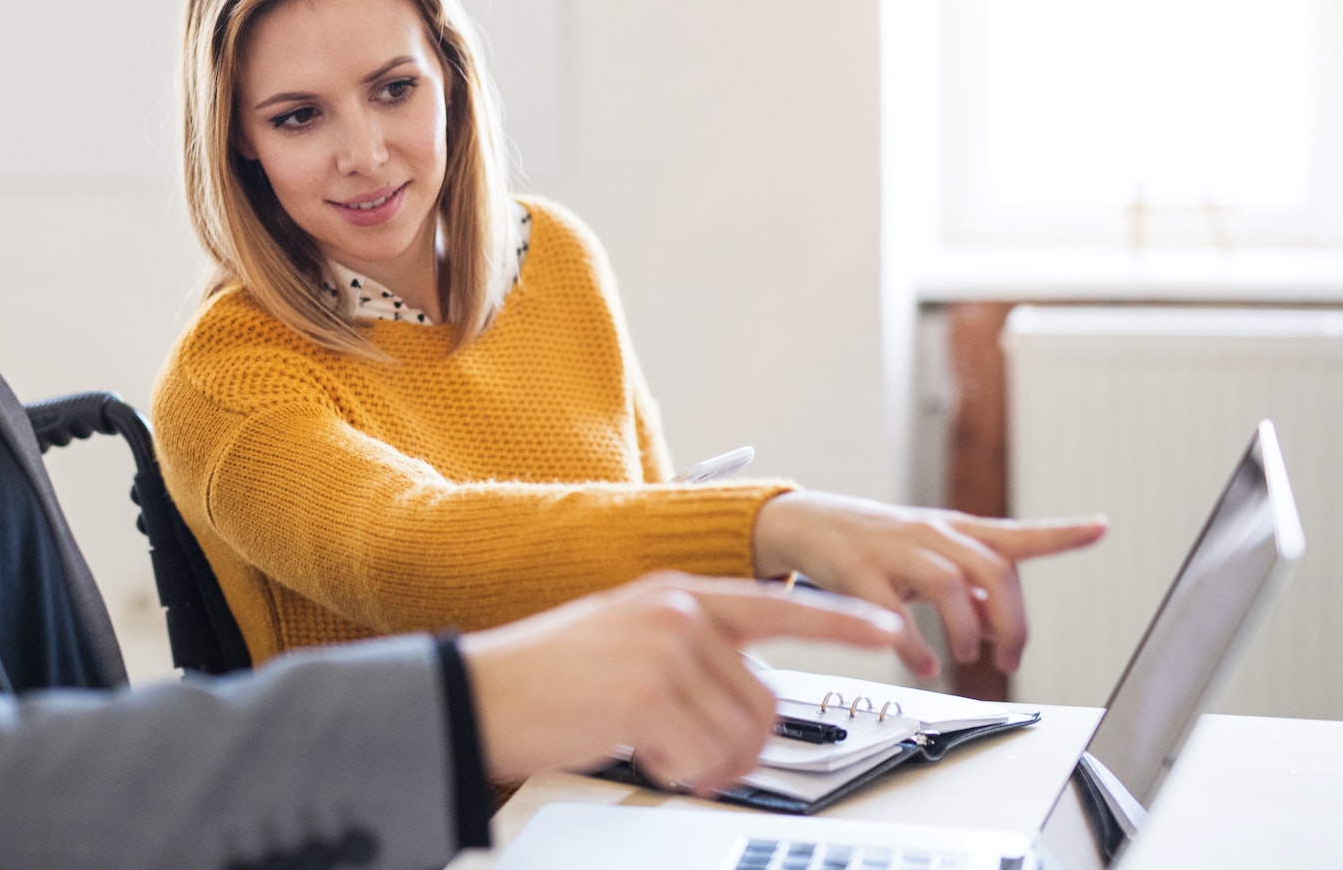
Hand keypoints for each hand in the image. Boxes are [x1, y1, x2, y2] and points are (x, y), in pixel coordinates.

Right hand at [460, 572, 900, 793]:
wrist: (480, 690)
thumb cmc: (546, 675)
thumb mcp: (625, 637)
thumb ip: (689, 647)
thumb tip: (745, 691)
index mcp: (678, 595)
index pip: (780, 607)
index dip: (842, 622)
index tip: (890, 629)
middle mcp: (680, 613)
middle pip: (765, 700)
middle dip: (739, 747)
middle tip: (691, 760)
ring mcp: (667, 649)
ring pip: (740, 734)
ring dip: (706, 765)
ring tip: (657, 754)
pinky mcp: (650, 691)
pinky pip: (705, 756)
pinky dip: (679, 774)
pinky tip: (641, 755)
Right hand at [750, 491, 1106, 676]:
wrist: (807, 522)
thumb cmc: (878, 544)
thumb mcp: (930, 559)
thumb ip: (971, 590)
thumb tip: (1004, 631)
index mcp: (954, 530)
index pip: (1017, 533)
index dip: (1060, 533)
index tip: (1101, 529)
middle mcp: (930, 533)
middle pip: (993, 569)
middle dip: (1012, 623)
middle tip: (1008, 660)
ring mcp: (894, 549)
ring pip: (949, 586)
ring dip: (967, 631)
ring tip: (963, 658)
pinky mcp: (857, 570)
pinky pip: (892, 612)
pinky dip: (913, 647)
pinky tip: (921, 663)